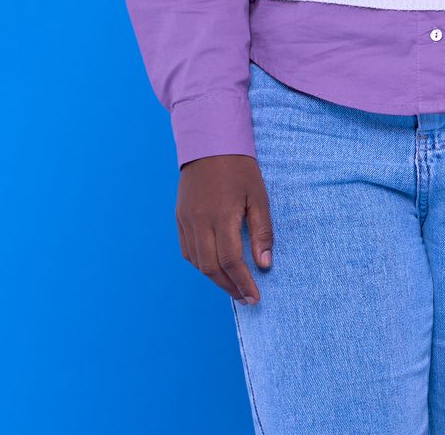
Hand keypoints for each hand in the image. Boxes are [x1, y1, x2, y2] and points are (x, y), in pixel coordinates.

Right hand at [177, 154, 272, 302]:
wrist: (210, 144)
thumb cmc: (240, 169)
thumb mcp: (259, 196)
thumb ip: (262, 231)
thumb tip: (264, 263)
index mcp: (221, 216)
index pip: (231, 260)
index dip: (243, 282)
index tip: (255, 297)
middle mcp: (199, 222)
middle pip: (211, 267)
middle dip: (230, 287)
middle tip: (247, 299)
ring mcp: (186, 221)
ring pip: (197, 262)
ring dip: (215, 279)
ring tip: (234, 288)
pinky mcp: (180, 219)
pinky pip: (188, 251)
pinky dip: (201, 264)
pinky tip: (216, 269)